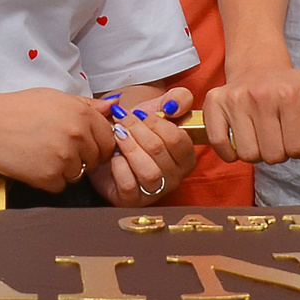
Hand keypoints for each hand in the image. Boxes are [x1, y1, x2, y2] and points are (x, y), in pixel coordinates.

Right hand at [0, 88, 111, 192]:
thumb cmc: (17, 108)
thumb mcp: (54, 97)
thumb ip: (86, 104)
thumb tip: (111, 108)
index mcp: (81, 113)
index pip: (108, 138)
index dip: (98, 143)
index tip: (85, 145)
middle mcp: (77, 135)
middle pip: (96, 158)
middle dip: (83, 157)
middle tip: (59, 151)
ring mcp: (64, 157)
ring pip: (79, 173)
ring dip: (65, 169)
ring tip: (42, 154)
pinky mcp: (49, 176)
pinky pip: (60, 185)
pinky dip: (49, 180)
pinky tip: (34, 165)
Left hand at [88, 88, 194, 204]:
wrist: (112, 143)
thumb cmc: (139, 128)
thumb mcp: (159, 108)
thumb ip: (177, 99)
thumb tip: (173, 106)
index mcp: (186, 157)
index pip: (178, 139)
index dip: (157, 123)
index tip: (140, 113)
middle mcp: (175, 178)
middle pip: (159, 152)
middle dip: (137, 130)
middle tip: (122, 119)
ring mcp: (155, 191)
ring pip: (149, 172)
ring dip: (130, 148)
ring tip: (118, 135)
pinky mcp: (133, 200)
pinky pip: (129, 186)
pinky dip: (119, 167)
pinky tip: (114, 157)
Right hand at [203, 61, 299, 165]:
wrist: (259, 67)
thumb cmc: (292, 85)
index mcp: (290, 94)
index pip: (298, 148)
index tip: (296, 134)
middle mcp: (260, 96)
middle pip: (273, 155)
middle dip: (280, 151)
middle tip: (279, 136)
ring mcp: (235, 100)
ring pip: (248, 155)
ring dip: (257, 152)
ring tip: (262, 136)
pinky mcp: (214, 104)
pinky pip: (221, 145)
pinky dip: (230, 151)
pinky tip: (241, 139)